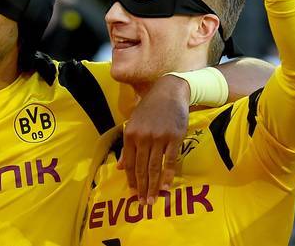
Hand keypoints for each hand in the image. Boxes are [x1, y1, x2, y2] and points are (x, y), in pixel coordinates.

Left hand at [118, 75, 189, 204]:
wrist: (169, 92)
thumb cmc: (149, 108)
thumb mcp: (134, 123)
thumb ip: (127, 145)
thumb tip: (120, 166)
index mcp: (130, 134)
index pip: (129, 162)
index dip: (131, 180)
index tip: (132, 193)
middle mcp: (142, 137)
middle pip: (141, 168)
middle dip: (141, 187)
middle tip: (142, 203)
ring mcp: (158, 138)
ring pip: (154, 167)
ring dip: (153, 186)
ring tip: (153, 200)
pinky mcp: (174, 138)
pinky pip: (170, 160)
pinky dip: (168, 175)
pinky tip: (166, 186)